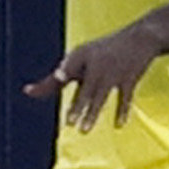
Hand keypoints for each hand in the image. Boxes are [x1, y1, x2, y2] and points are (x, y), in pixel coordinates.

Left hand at [28, 22, 160, 131]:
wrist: (141, 37)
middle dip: (77, 107)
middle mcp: (96, 66)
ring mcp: (114, 73)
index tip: (28, 91)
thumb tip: (37, 86)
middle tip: (69, 123)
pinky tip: (119, 125)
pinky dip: (123, 111)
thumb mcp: (85, 55)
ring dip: (92, 114)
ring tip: (83, 130)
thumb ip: (65, 72)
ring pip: (101, 97)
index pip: (61, 75)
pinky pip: (126, 98)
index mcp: (81, 58)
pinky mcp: (130, 78)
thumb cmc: (107, 50)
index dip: (45, 85)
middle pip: (84, 91)